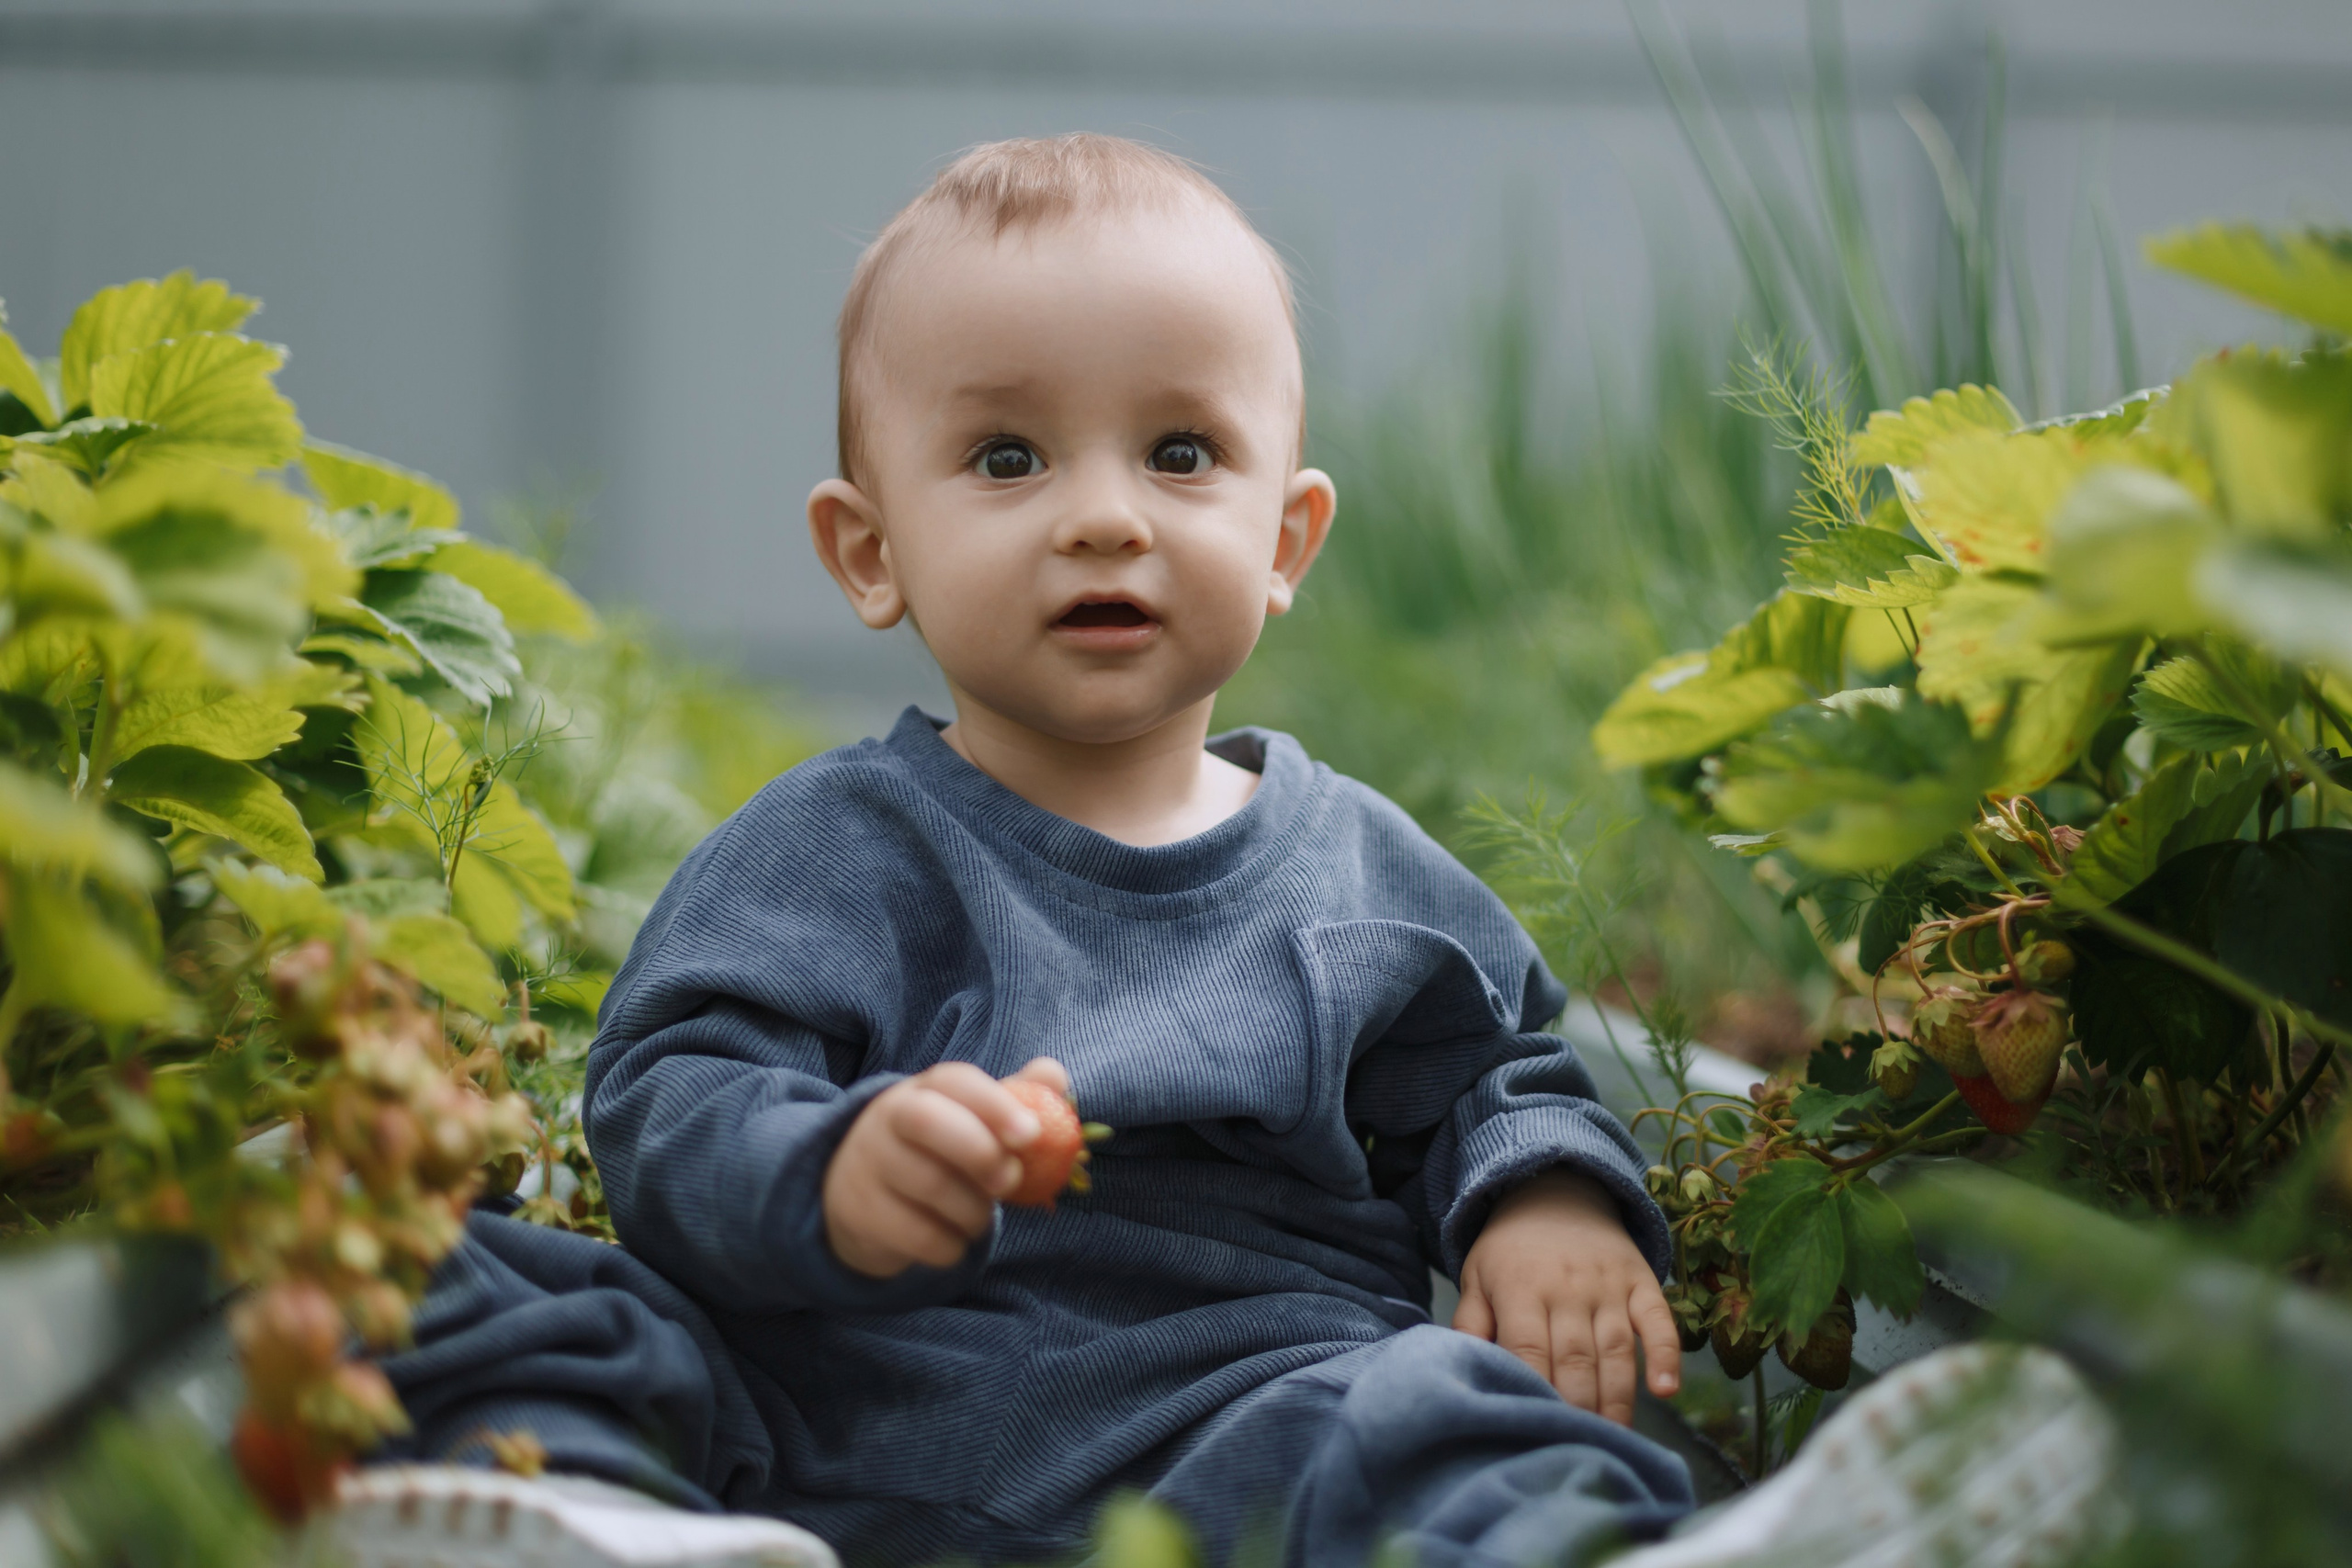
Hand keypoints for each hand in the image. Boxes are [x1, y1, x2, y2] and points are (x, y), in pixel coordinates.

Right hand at [822, 1057, 1069, 1277]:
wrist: (860, 1197)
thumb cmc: (935, 1153)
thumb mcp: (969, 1122)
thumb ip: (1015, 1099)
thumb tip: (1053, 1076)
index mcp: (923, 1090)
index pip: (955, 1080)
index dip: (996, 1104)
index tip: (1032, 1134)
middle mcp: (888, 1119)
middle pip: (927, 1120)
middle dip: (980, 1152)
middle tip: (1010, 1181)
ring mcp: (868, 1165)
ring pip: (929, 1184)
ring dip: (974, 1211)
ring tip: (981, 1216)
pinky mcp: (861, 1214)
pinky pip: (918, 1234)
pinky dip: (951, 1245)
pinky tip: (955, 1240)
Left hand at [1453, 1169, 1680, 1425]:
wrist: (1555, 1191)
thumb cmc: (1510, 1250)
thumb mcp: (1477, 1277)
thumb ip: (1470, 1324)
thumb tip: (1463, 1369)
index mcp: (1521, 1289)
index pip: (1529, 1349)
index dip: (1536, 1390)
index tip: (1538, 1427)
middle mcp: (1567, 1288)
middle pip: (1575, 1358)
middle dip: (1577, 1407)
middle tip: (1579, 1446)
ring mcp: (1608, 1286)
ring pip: (1616, 1350)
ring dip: (1617, 1397)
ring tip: (1616, 1438)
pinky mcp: (1641, 1281)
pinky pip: (1659, 1321)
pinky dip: (1667, 1355)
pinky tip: (1665, 1390)